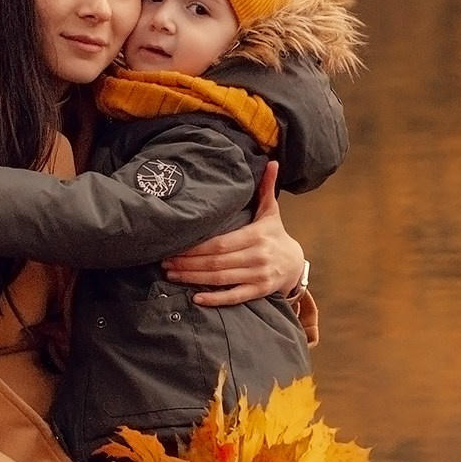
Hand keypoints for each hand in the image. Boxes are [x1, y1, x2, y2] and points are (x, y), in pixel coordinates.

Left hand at [162, 162, 306, 305]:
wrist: (295, 263)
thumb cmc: (276, 235)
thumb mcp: (272, 211)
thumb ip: (267, 188)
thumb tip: (272, 162)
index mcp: (256, 236)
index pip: (220, 243)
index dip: (196, 247)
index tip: (174, 247)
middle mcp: (257, 257)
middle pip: (216, 262)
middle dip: (188, 263)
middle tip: (165, 262)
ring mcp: (258, 276)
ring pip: (221, 279)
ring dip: (194, 279)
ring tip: (172, 275)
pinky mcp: (259, 291)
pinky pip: (234, 297)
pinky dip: (215, 299)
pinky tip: (196, 299)